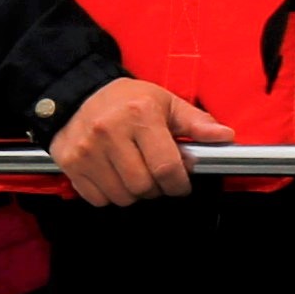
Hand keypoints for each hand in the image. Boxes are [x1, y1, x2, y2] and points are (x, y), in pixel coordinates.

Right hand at [50, 77, 232, 207]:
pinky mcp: (70, 163)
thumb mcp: (165, 102)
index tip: (180, 183)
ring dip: (134, 193)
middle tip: (156, 175)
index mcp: (139, 115)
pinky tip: (114, 175)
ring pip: (122, 197)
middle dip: (157, 188)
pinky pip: (98, 199)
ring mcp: (87, 150)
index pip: (166, 168)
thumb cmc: (127, 100)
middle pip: (144, 187)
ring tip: (135, 172)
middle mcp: (110, 132)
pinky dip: (110, 195)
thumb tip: (224, 136)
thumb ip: (196, 122)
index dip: (179, 184)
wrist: (77, 94)